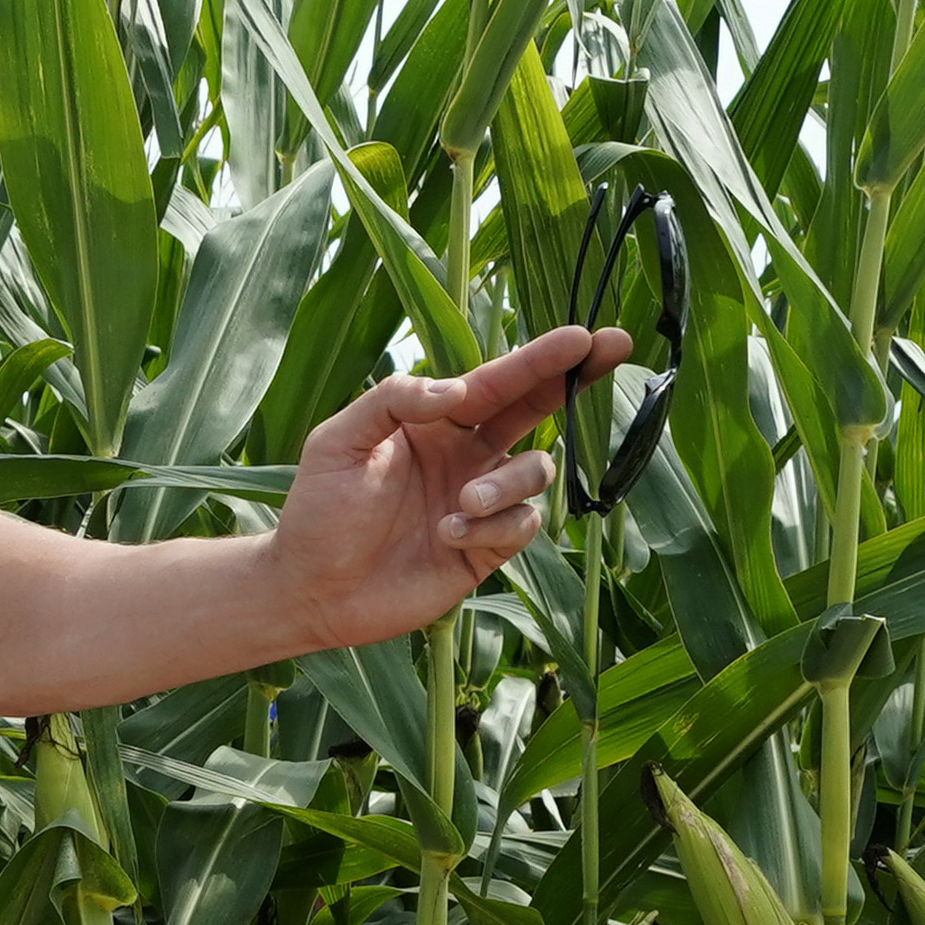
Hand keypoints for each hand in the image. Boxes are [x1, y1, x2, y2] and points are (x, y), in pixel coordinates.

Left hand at [274, 324, 632, 652]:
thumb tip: (458, 389)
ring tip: (462, 503)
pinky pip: (521, 525)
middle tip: (614, 348)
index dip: (543, 357)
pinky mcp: (486, 549)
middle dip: (575, 378)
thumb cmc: (318, 510)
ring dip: (507, 482)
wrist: (310, 589)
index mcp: (435, 421)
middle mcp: (467, 455)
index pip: (498, 380)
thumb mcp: (338, 441)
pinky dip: (494, 526)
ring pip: (536, 470)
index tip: (585, 336)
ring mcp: (481, 502)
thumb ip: (392, 402)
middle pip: (537, 408)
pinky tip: (448, 535)